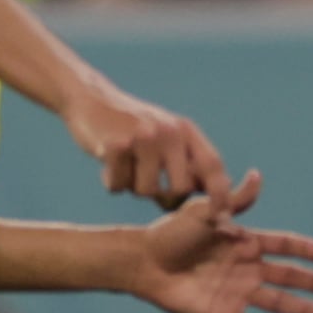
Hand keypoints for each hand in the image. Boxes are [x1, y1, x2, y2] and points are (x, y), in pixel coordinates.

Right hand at [66, 80, 232, 206]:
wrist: (91, 97)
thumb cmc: (131, 126)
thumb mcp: (166, 136)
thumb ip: (187, 163)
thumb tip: (213, 200)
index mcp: (186, 131)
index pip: (213, 165)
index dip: (221, 193)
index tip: (221, 215)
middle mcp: (170, 132)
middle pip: (179, 189)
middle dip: (163, 197)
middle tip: (144, 181)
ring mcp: (144, 137)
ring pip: (145, 191)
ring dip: (132, 186)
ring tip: (124, 165)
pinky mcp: (116, 144)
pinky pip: (118, 186)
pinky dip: (111, 182)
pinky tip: (107, 162)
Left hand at [132, 180, 312, 312]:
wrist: (143, 262)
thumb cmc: (171, 233)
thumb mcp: (204, 212)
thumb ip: (234, 201)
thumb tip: (258, 176)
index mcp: (246, 242)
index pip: (285, 246)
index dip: (307, 250)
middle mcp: (247, 269)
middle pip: (290, 277)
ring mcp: (238, 294)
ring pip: (281, 304)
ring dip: (306, 311)